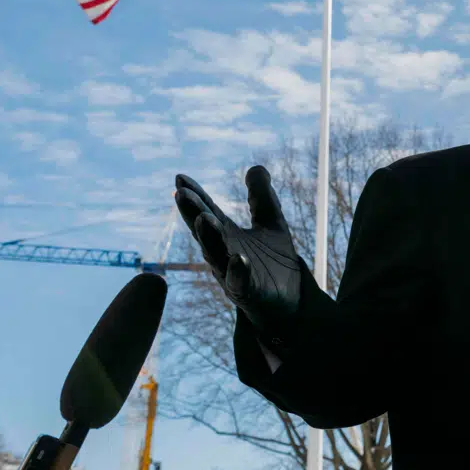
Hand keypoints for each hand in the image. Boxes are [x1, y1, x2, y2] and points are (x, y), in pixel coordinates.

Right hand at [174, 166, 313, 342]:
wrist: (290, 301)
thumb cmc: (274, 262)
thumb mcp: (271, 222)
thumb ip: (262, 197)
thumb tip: (255, 168)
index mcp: (227, 235)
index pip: (207, 211)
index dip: (195, 195)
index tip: (180, 178)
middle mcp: (224, 252)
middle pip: (205, 231)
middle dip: (193, 213)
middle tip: (181, 194)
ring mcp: (233, 273)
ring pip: (216, 255)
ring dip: (209, 237)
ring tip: (204, 218)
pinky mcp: (248, 293)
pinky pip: (240, 282)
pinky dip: (238, 271)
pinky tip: (238, 259)